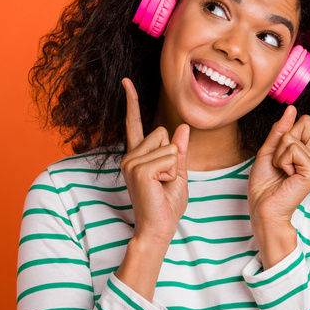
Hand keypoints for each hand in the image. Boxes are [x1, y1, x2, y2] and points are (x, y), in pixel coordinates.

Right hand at [119, 78, 189, 242]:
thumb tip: (182, 127)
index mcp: (138, 156)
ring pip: (169, 146)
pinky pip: (170, 158)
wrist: (159, 228)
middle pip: (163, 132)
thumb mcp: (179, 174)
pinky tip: (160, 187)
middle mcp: (130, 156)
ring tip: (162, 185)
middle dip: (174, 155)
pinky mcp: (139, 169)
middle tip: (164, 180)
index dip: (132, 101)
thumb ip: (180, 151)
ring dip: (174, 167)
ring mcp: (132, 162)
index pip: (134, 123)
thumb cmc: (167, 205)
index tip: (126, 81)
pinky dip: (172, 173)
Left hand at [248, 80, 309, 265]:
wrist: (263, 208)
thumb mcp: (268, 151)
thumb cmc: (265, 185)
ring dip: (280, 151)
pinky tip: (286, 175)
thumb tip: (293, 109)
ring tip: (282, 170)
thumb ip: (280, 131)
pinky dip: (282, 159)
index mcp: (307, 149)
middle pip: (304, 120)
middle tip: (280, 161)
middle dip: (284, 137)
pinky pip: (293, 148)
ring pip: (295, 133)